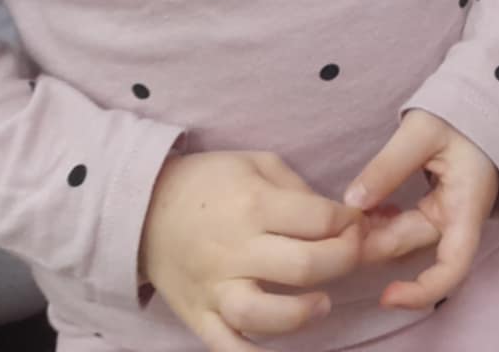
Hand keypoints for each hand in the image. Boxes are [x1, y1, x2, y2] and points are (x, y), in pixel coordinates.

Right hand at [139, 150, 363, 351]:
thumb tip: (338, 220)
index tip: (354, 223)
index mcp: (253, 204)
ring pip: (262, 315)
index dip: (349, 222)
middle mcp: (234, 250)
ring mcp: (214, 288)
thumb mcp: (256, 164)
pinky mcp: (197, 316)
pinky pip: (227, 348)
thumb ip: (298, 190)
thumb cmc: (210, 182)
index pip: (318, 219)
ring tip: (322, 303)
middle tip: (351, 255)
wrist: (144, 208)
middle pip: (302, 267)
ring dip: (302, 314)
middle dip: (343, 261)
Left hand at [344, 111, 498, 310]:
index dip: (421, 292)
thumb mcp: (422, 132)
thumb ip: (388, 167)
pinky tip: (365, 209)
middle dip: (372, 244)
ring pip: (403, 239)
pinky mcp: (434, 209)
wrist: (485, 105)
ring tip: (348, 214)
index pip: (452, 267)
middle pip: (411, 248)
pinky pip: (404, 227)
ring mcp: (446, 216)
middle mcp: (458, 220)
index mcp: (466, 206)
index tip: (386, 296)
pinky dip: (381, 224)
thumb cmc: (462, 115)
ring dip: (373, 234)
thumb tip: (352, 202)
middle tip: (338, 226)